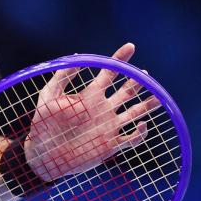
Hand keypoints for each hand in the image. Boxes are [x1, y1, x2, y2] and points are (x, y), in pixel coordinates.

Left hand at [23, 43, 159, 181]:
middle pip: (127, 91)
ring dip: (147, 105)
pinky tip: (141, 125)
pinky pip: (132, 139)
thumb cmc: (43, 124)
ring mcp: (109, 126)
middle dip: (138, 81)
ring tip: (158, 97)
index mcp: (90, 95)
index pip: (109, 73)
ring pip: (135, 113)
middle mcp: (103, 108)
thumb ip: (61, 77)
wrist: (43, 154)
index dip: (119, 59)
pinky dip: (140, 133)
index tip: (130, 46)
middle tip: (145, 73)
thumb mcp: (49, 96)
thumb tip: (76, 57)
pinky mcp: (110, 145)